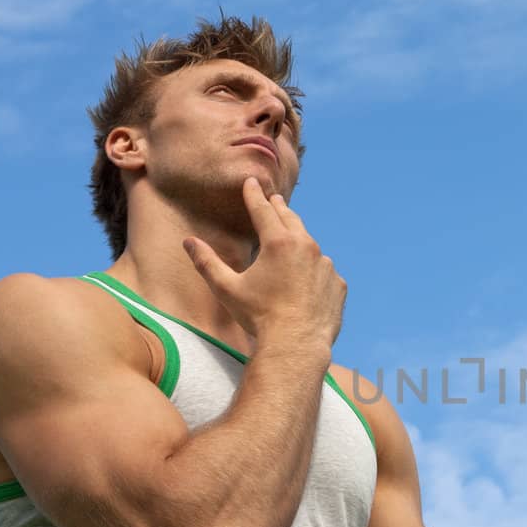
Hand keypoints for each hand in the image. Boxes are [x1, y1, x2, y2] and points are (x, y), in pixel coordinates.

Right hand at [182, 176, 345, 345]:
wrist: (297, 344)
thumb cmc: (259, 316)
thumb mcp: (227, 288)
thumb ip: (207, 263)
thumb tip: (188, 242)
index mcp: (278, 242)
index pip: (263, 210)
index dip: (254, 195)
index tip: (251, 182)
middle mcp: (307, 247)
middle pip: (290, 220)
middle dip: (279, 208)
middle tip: (274, 199)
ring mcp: (326, 265)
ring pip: (310, 246)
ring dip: (299, 241)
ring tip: (291, 239)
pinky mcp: (338, 284)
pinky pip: (324, 272)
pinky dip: (315, 271)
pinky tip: (307, 280)